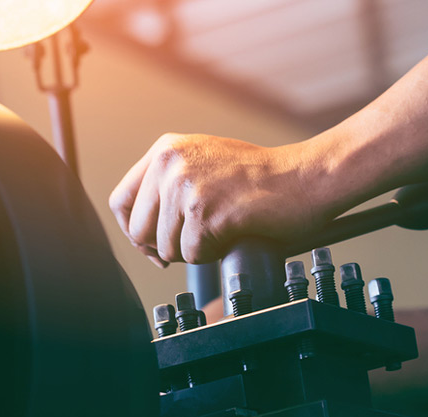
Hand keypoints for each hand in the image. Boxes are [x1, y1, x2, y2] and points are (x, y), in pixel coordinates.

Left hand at [109, 133, 324, 265]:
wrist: (306, 178)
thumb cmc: (264, 179)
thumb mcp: (204, 164)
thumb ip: (169, 186)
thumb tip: (140, 233)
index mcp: (165, 149)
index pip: (121, 201)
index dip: (135, 231)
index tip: (153, 244)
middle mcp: (170, 163)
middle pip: (138, 230)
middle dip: (164, 248)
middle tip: (195, 244)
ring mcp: (186, 185)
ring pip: (165, 247)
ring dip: (194, 251)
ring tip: (222, 231)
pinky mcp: (205, 210)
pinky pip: (191, 256)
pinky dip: (212, 255)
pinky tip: (232, 234)